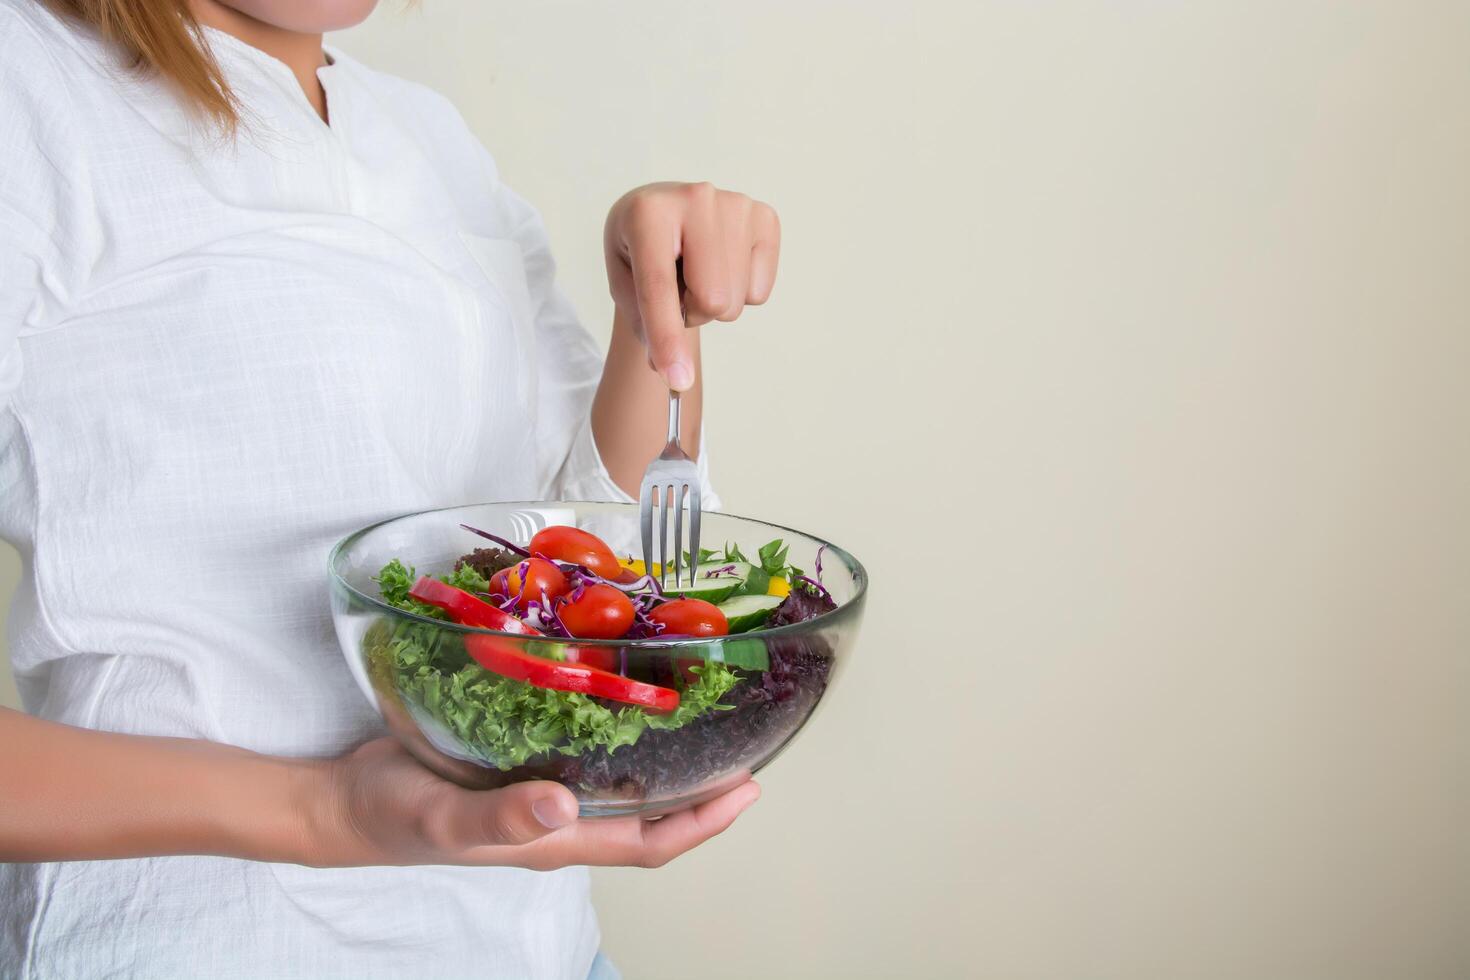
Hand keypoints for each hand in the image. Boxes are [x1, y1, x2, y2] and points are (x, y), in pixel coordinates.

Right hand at [311, 737, 759, 869]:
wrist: (345, 800)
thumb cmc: (393, 815)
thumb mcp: (445, 815)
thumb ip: (502, 816)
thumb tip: (563, 806)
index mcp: (557, 838)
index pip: (650, 842)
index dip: (704, 822)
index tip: (750, 790)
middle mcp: (560, 815)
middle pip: (649, 810)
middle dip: (700, 786)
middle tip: (743, 737)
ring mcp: (540, 787)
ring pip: (620, 777)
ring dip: (664, 753)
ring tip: (698, 708)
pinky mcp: (519, 757)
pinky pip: (583, 746)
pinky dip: (614, 725)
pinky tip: (620, 689)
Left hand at [604, 182, 779, 390]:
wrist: (663, 214)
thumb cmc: (640, 250)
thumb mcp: (624, 284)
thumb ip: (644, 327)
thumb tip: (675, 373)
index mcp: (648, 212)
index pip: (660, 287)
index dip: (667, 337)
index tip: (676, 378)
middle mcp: (695, 197)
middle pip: (711, 299)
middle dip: (692, 314)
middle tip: (677, 292)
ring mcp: (735, 204)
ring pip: (736, 300)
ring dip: (714, 305)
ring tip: (697, 276)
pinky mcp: (764, 217)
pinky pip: (760, 291)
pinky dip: (741, 293)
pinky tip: (722, 266)